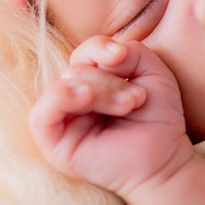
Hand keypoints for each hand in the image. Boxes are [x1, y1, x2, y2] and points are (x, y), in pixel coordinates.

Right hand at [29, 36, 204, 204]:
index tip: (122, 55)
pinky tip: (87, 99)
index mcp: (91, 81)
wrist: (165, 157)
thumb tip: (105, 54)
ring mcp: (62, 121)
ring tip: (127, 105)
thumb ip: (130, 51)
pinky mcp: (54, 145)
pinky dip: (62, 99)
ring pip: (63, 86)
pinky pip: (40, 116)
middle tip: (137, 99)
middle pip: (76, 69)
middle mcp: (72, 99)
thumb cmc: (157, 117)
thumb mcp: (152, 72)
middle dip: (110, 80)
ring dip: (100, 91)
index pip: (82, 53)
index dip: (99, 47)